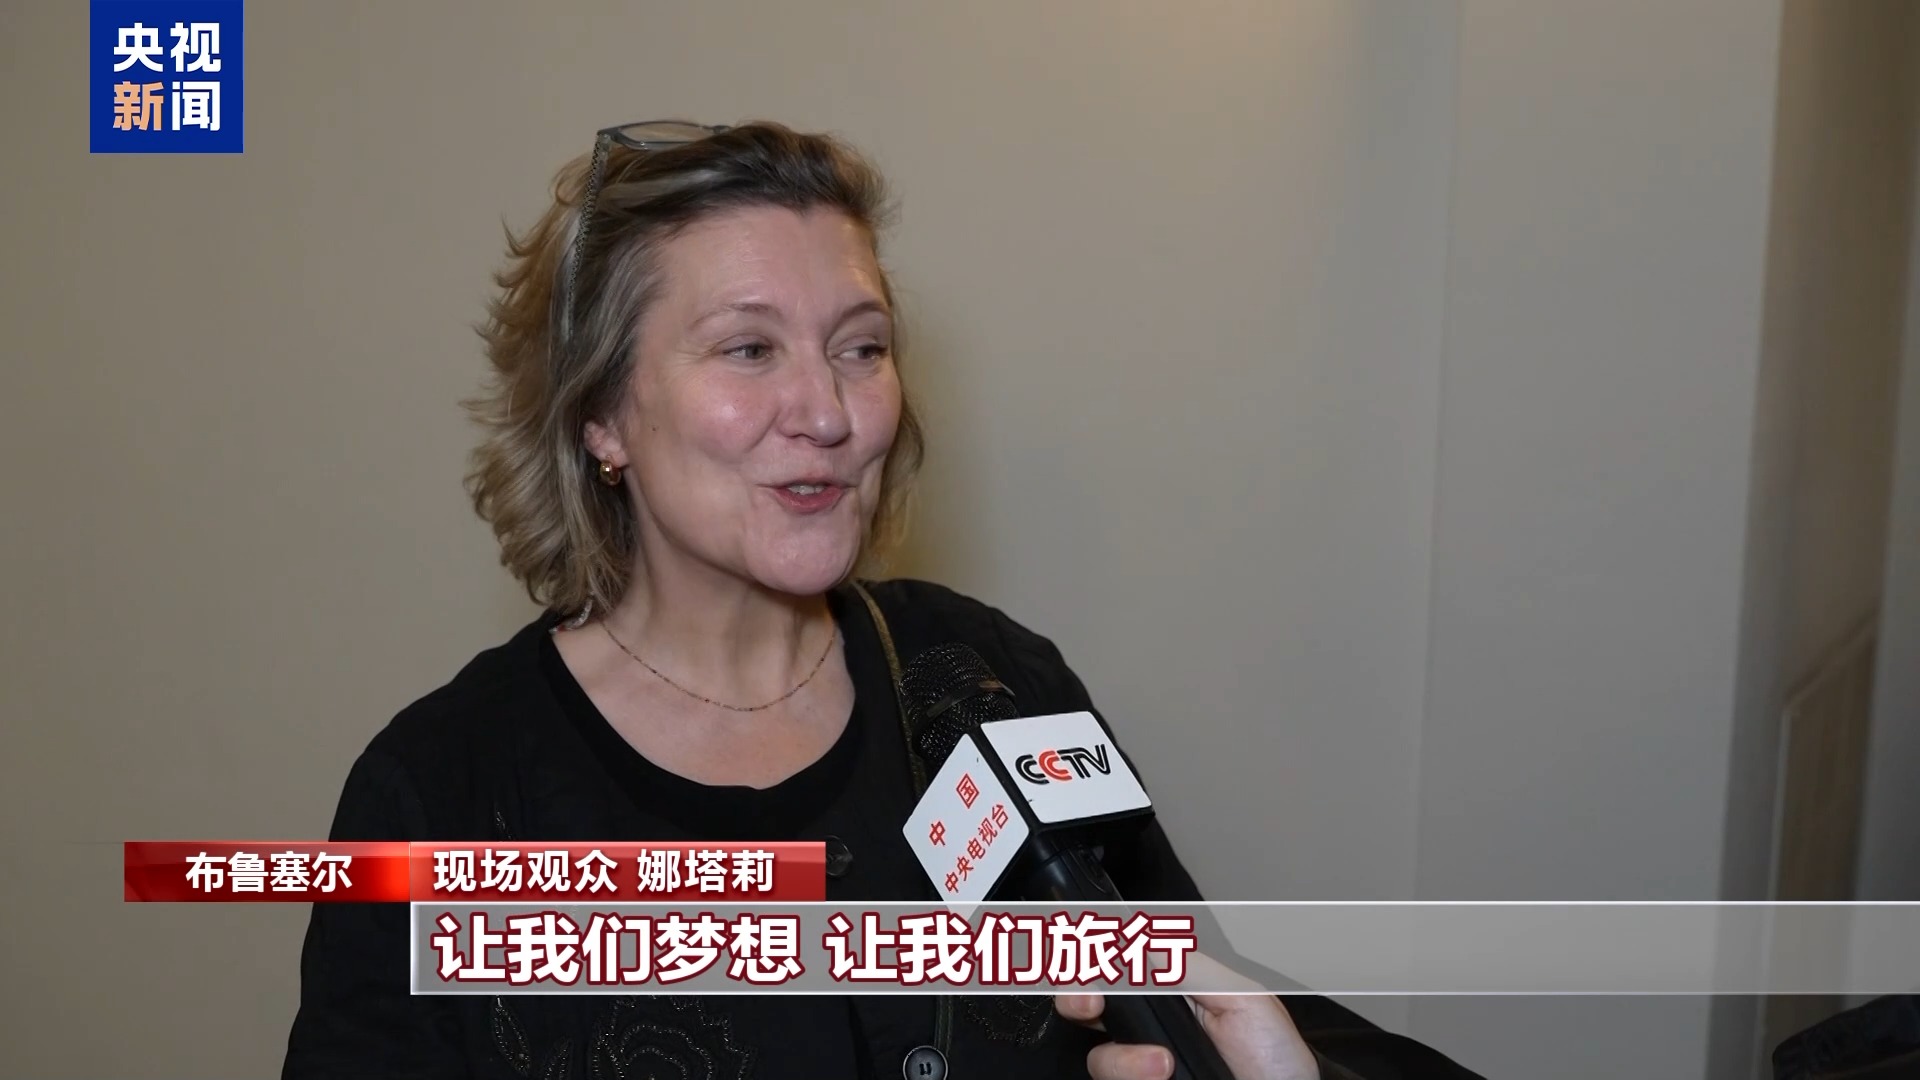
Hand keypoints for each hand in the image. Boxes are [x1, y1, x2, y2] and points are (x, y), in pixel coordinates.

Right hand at [1055, 954, 1319, 1079]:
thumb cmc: (1276, 1059)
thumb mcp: (1240, 997)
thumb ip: (1187, 967)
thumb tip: (1136, 941)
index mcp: (1170, 993)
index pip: (1114, 967)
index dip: (1089, 957)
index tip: (1087, 958)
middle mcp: (1147, 1031)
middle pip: (1084, 1007)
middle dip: (1074, 997)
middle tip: (1089, 1003)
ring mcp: (1140, 1068)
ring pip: (1097, 1056)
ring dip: (1124, 1059)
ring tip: (1165, 1065)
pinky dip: (1129, 1079)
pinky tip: (1161, 1079)